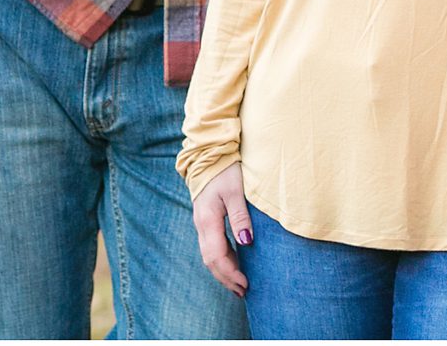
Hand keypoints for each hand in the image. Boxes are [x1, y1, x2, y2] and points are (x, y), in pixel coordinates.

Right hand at [191, 163, 252, 296]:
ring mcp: (201, 223)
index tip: (246, 284)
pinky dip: (221, 259)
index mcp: (208, 220)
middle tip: (243, 291)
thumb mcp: (236, 191)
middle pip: (210, 260)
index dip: (231, 273)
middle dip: (226, 278)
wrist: (209, 154)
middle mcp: (201, 224)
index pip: (217, 256)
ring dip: (223, 271)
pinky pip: (211, 246)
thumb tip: (246, 242)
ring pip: (209, 255)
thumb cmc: (226, 170)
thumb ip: (241, 216)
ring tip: (238, 284)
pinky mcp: (205, 220)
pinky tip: (233, 264)